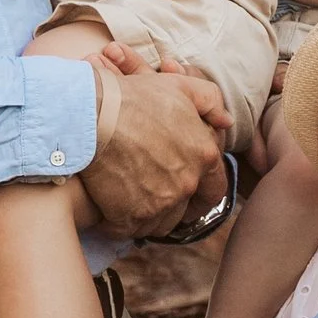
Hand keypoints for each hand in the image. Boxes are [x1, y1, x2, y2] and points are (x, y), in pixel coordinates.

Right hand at [74, 59, 229, 234]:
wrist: (91, 114)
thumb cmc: (134, 98)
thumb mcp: (180, 87)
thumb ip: (210, 101)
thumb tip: (226, 120)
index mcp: (203, 156)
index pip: (215, 189)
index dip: (203, 193)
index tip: (190, 195)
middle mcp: (186, 184)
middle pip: (186, 210)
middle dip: (174, 207)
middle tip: (156, 199)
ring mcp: (159, 203)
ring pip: (160, 224)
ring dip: (149, 216)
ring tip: (132, 203)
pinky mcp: (131, 216)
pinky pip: (131, 230)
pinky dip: (122, 223)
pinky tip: (111, 210)